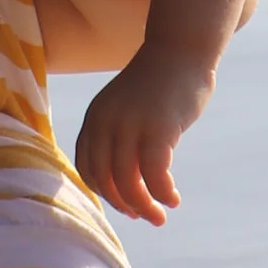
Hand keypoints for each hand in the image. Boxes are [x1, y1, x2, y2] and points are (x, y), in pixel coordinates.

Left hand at [74, 38, 216, 223]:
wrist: (181, 50)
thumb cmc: (157, 86)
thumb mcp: (124, 108)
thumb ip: (117, 137)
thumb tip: (122, 183)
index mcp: (95, 117)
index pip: (87, 168)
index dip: (105, 193)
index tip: (126, 204)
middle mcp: (106, 121)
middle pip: (105, 180)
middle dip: (124, 205)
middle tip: (145, 217)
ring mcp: (131, 124)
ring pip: (128, 182)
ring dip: (144, 207)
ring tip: (160, 216)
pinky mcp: (158, 128)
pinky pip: (154, 175)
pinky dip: (162, 194)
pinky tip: (173, 199)